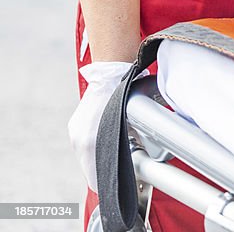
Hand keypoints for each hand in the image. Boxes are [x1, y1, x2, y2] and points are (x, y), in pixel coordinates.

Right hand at [68, 61, 132, 191]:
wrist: (113, 73)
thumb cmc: (126, 98)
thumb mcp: (132, 130)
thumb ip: (127, 152)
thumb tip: (134, 168)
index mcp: (91, 143)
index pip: (94, 181)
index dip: (107, 184)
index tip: (118, 184)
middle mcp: (79, 139)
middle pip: (89, 171)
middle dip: (103, 172)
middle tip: (119, 169)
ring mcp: (75, 131)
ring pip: (85, 159)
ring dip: (98, 158)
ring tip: (113, 151)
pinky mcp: (74, 125)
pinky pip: (82, 145)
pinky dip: (93, 146)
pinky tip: (105, 139)